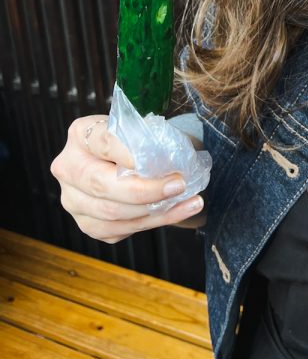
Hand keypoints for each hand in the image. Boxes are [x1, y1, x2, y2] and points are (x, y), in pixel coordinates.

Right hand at [50, 115, 205, 243]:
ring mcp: (73, 199)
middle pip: (101, 185)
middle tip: (178, 185)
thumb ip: (150, 138)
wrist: (130, 160)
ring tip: (187, 201)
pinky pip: (118, 230)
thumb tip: (173, 157)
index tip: (158, 160)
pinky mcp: (86, 223)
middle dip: (145, 189)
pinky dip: (152, 223)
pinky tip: (176, 212)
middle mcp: (69, 168)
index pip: (103, 142)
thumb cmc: (138, 140)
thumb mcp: (141, 128)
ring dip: (154, 210)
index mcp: (82, 134)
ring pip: (111, 214)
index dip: (130, 153)